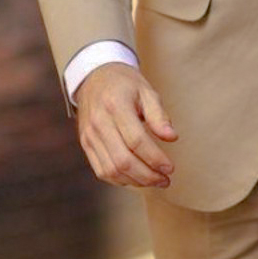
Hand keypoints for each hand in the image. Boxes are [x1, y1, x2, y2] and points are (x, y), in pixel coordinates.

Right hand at [75, 62, 177, 188]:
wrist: (95, 77)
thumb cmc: (125, 84)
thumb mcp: (146, 91)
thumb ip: (159, 115)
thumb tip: (172, 137)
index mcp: (116, 105)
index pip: (136, 140)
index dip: (155, 158)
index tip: (170, 168)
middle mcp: (99, 123)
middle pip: (123, 160)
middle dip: (147, 176)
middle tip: (166, 179)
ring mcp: (89, 135)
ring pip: (111, 170)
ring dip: (135, 181)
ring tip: (155, 181)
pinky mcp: (86, 144)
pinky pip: (101, 171)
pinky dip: (120, 180)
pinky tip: (137, 178)